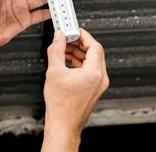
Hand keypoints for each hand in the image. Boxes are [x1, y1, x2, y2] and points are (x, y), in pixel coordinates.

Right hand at [42, 29, 108, 151]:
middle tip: (68, 38)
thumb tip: (59, 37)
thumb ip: (56, 50)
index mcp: (95, 73)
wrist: (63, 125)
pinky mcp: (95, 89)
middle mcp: (101, 78)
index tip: (75, 31)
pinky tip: (67, 61)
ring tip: (64, 50)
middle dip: (80, 43)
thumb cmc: (61, 105)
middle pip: (95, 52)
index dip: (84, 36)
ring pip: (92, 61)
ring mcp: (99, 84)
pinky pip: (90, 70)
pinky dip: (80, 63)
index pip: (95, 46)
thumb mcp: (54, 72)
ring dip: (79, 53)